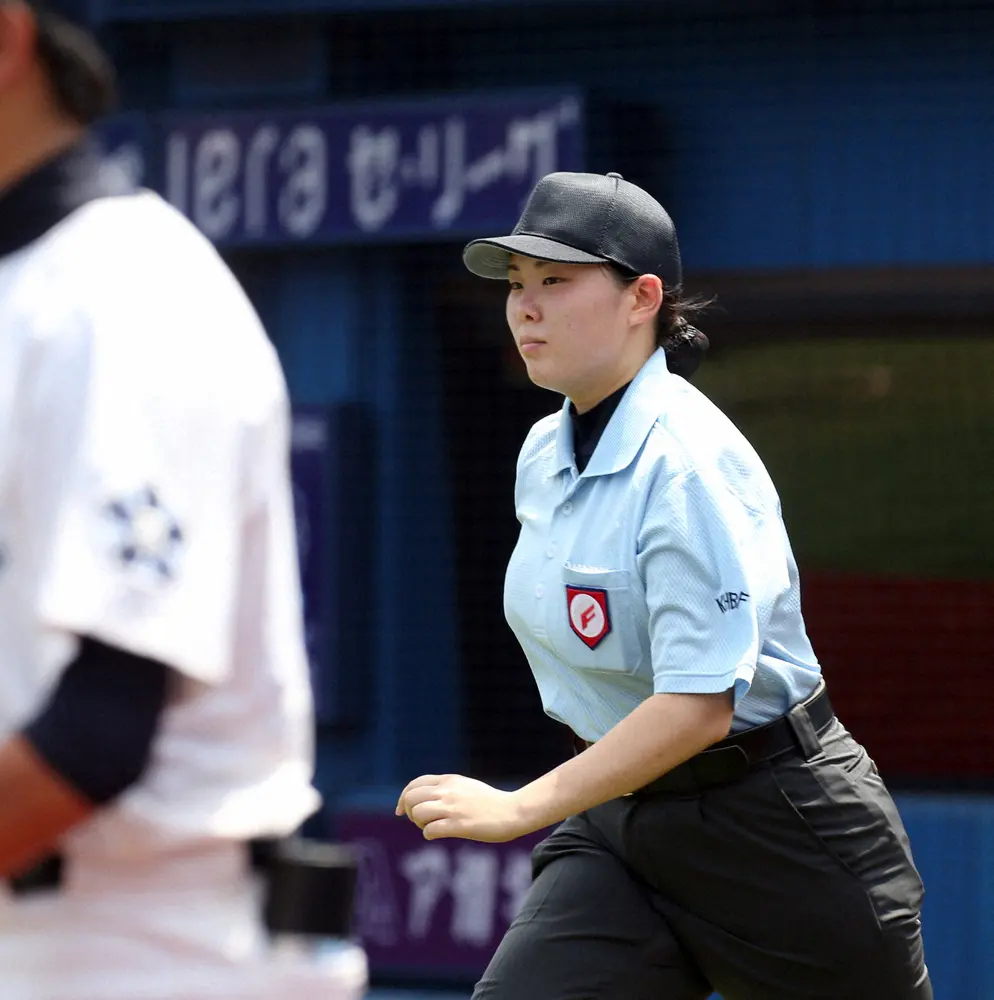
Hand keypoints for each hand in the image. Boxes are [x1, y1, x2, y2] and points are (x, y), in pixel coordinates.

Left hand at [395, 774, 529, 842]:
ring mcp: (453, 807)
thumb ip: (447, 789)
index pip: (415, 784)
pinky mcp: (459, 825)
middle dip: (410, 812)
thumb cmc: (490, 802)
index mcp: (449, 780)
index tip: (401, 811)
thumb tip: (426, 799)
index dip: (403, 798)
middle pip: (411, 798)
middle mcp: (448, 791)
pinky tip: (439, 834)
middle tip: (421, 821)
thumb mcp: (466, 786)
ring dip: (419, 824)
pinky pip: (430, 830)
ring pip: (417, 813)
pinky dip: (429, 834)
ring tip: (432, 827)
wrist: (513, 811)